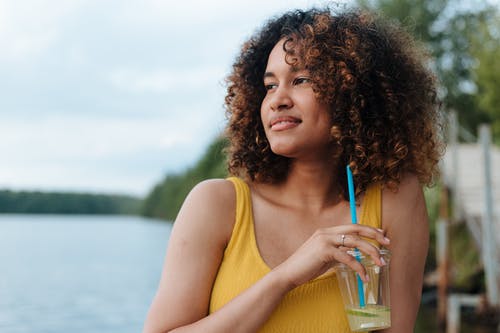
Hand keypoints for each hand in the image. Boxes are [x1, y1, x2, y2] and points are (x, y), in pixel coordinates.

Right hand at [274, 225, 389, 287]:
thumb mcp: (325, 257)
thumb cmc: (306, 267)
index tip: (381, 234)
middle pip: (355, 229)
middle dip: (374, 235)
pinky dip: (359, 267)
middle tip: (388, 243)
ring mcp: (324, 240)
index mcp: (326, 232)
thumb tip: (353, 255)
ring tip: (381, 263)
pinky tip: (365, 277)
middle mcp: (326, 232)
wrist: (288, 274)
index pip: (351, 226)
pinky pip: (348, 258)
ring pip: (354, 242)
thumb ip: (337, 252)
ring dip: (371, 251)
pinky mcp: (324, 251)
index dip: (368, 229)